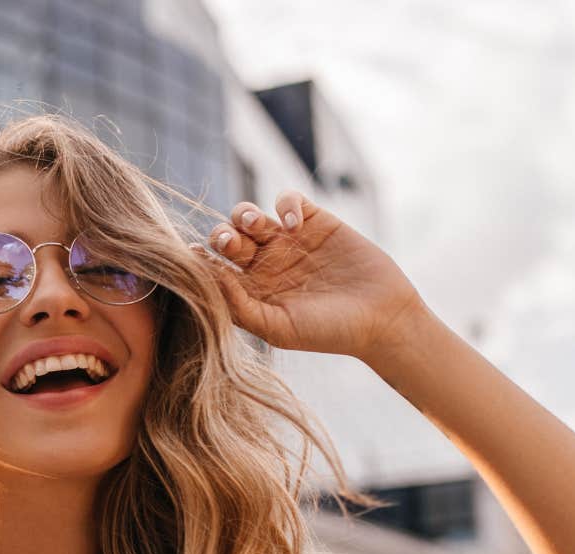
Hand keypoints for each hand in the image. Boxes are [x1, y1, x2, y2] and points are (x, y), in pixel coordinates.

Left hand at [195, 191, 429, 359]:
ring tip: (253, 225)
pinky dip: (285, 204)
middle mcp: (264, 263)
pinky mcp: (315, 221)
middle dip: (222, 235)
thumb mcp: (278, 328)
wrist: (381, 318)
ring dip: (243, 215)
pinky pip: (288, 200)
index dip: (202, 259)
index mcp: (250, 289)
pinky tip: (293, 224)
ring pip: (250, 216)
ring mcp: (288, 240)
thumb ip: (241, 307)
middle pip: (228, 238)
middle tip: (229, 242)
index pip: (215, 268)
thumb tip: (210, 280)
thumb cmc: (328, 332)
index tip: (194, 256)